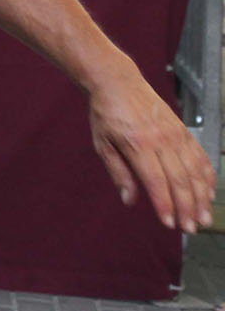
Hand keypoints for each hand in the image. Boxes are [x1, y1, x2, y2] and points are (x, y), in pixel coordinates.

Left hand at [87, 60, 215, 232]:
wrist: (118, 82)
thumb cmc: (106, 114)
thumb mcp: (102, 144)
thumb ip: (118, 172)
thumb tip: (129, 200)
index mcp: (138, 144)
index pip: (155, 181)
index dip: (165, 204)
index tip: (169, 223)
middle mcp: (161, 140)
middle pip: (179, 179)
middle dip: (187, 207)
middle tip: (191, 228)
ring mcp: (175, 134)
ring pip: (194, 171)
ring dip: (201, 197)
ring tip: (204, 217)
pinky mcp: (183, 130)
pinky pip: (200, 156)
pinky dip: (207, 175)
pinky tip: (209, 192)